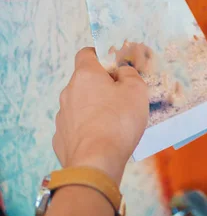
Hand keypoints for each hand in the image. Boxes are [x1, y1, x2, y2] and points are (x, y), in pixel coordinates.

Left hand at [53, 48, 148, 183]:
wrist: (96, 162)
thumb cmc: (119, 121)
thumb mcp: (137, 90)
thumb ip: (130, 74)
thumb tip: (122, 72)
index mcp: (85, 75)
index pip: (86, 53)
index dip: (101, 55)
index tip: (115, 65)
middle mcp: (68, 92)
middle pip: (85, 81)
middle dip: (102, 86)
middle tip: (123, 97)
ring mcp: (62, 116)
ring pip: (80, 105)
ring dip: (95, 108)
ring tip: (115, 123)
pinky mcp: (61, 138)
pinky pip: (77, 127)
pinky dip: (89, 129)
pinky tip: (103, 139)